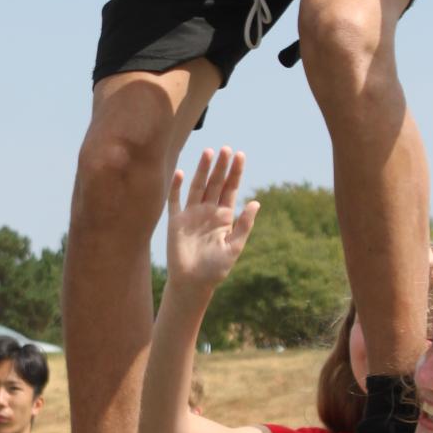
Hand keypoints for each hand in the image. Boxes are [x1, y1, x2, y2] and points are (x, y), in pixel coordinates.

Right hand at [167, 147, 259, 289]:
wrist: (192, 283)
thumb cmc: (215, 269)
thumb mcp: (234, 247)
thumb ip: (244, 225)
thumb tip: (256, 202)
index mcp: (224, 217)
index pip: (230, 189)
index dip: (235, 173)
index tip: (240, 156)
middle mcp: (208, 212)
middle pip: (215, 183)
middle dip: (221, 166)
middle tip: (226, 149)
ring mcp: (191, 214)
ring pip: (198, 186)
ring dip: (202, 170)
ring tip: (208, 152)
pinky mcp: (176, 221)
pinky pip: (176, 200)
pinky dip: (177, 186)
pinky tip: (182, 172)